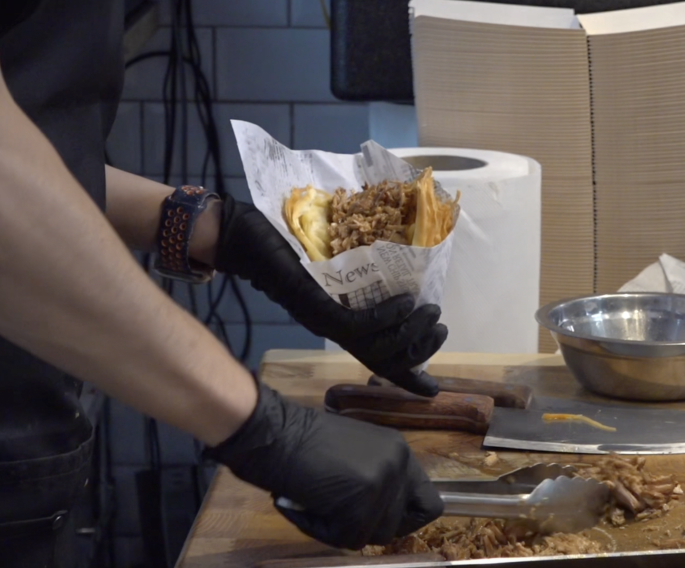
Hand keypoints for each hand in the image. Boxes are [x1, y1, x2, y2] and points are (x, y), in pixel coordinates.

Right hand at [205, 382, 443, 548]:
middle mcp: (398, 466)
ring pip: (374, 535)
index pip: (429, 502)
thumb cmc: (302, 439)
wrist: (274, 434)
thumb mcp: (355, 452)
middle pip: (398, 524)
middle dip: (368, 525)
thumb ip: (375, 476)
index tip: (382, 519)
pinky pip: (346, 539)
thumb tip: (380, 513)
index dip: (407, 518)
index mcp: (399, 451)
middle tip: (337, 512)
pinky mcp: (360, 506)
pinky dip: (320, 530)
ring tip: (316, 503)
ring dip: (343, 528)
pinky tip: (304, 506)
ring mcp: (381, 486)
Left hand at [213, 195, 446, 395]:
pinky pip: (359, 324)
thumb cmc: (286, 245)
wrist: (243, 237)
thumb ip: (357, 275)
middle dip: (418, 351)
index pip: (377, 358)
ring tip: (431, 312)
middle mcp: (331, 329)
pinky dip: (387, 316)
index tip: (433, 387)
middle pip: (383, 359)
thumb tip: (397, 272)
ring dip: (410, 334)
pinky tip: (405, 301)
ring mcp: (323, 320)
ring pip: (376, 346)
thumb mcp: (332, 263)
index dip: (405, 376)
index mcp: (337, 323)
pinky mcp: (316, 308)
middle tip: (441, 329)